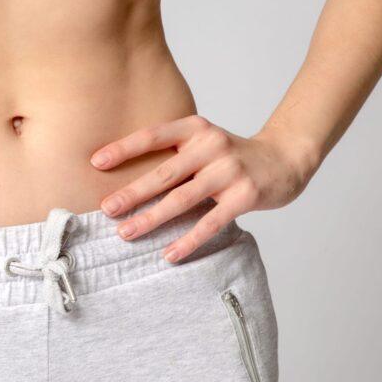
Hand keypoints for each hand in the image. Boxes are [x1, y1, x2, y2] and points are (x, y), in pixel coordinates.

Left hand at [90, 116, 319, 261]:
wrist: (285, 159)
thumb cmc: (230, 155)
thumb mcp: (202, 141)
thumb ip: (172, 154)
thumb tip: (122, 177)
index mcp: (195, 128)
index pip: (153, 136)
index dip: (123, 149)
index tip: (95, 163)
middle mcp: (211, 145)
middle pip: (164, 173)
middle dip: (132, 193)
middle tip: (106, 209)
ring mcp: (229, 170)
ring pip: (183, 199)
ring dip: (152, 218)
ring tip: (127, 233)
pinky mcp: (245, 196)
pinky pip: (210, 222)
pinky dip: (188, 240)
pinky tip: (169, 254)